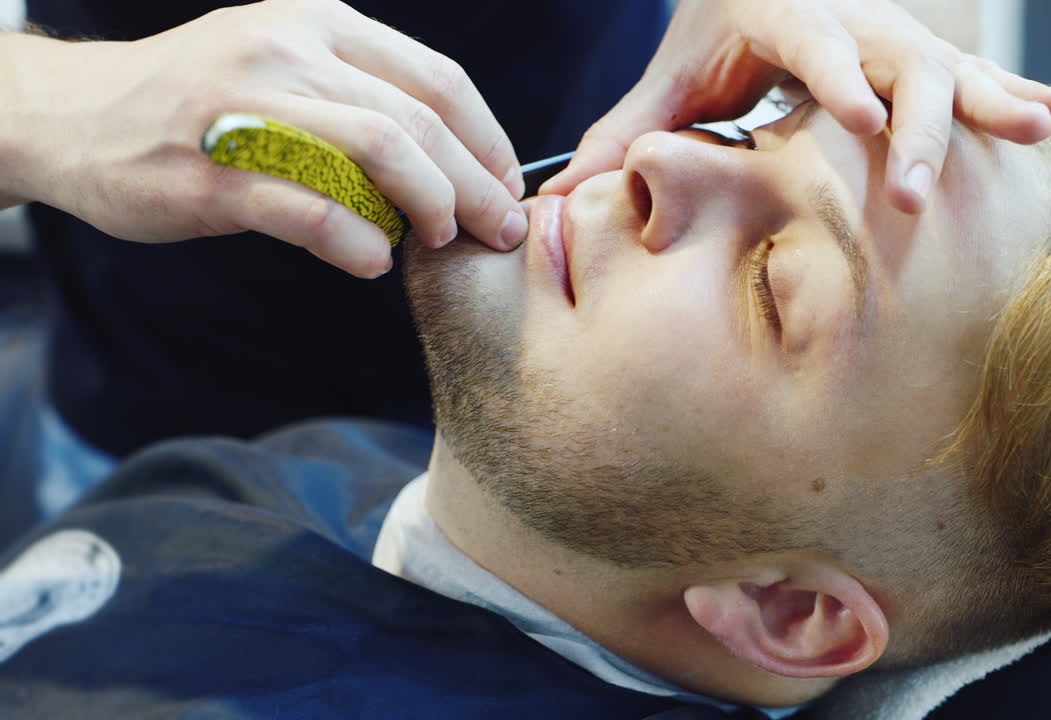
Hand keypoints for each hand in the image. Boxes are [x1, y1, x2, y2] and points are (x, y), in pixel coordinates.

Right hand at [0, 0, 525, 277]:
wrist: (75, 115)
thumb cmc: (198, 102)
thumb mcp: (281, 62)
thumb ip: (357, 92)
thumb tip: (452, 158)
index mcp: (320, 24)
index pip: (439, 80)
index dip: (489, 140)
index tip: (507, 186)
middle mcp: (289, 52)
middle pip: (420, 121)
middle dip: (475, 186)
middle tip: (497, 232)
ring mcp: (248, 108)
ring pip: (378, 150)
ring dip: (429, 205)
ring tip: (438, 241)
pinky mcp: (213, 172)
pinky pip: (311, 208)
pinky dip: (357, 241)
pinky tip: (372, 261)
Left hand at [540, 0, 1050, 214]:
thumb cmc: (717, 35)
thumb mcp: (674, 77)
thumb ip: (627, 133)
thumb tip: (560, 199)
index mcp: (784, 19)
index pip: (814, 46)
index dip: (838, 81)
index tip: (857, 123)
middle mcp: (849, 21)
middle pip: (893, 60)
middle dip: (913, 122)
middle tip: (913, 192)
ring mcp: (891, 36)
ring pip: (946, 63)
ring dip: (986, 101)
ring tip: (1036, 129)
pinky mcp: (919, 56)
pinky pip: (973, 71)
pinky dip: (1010, 91)